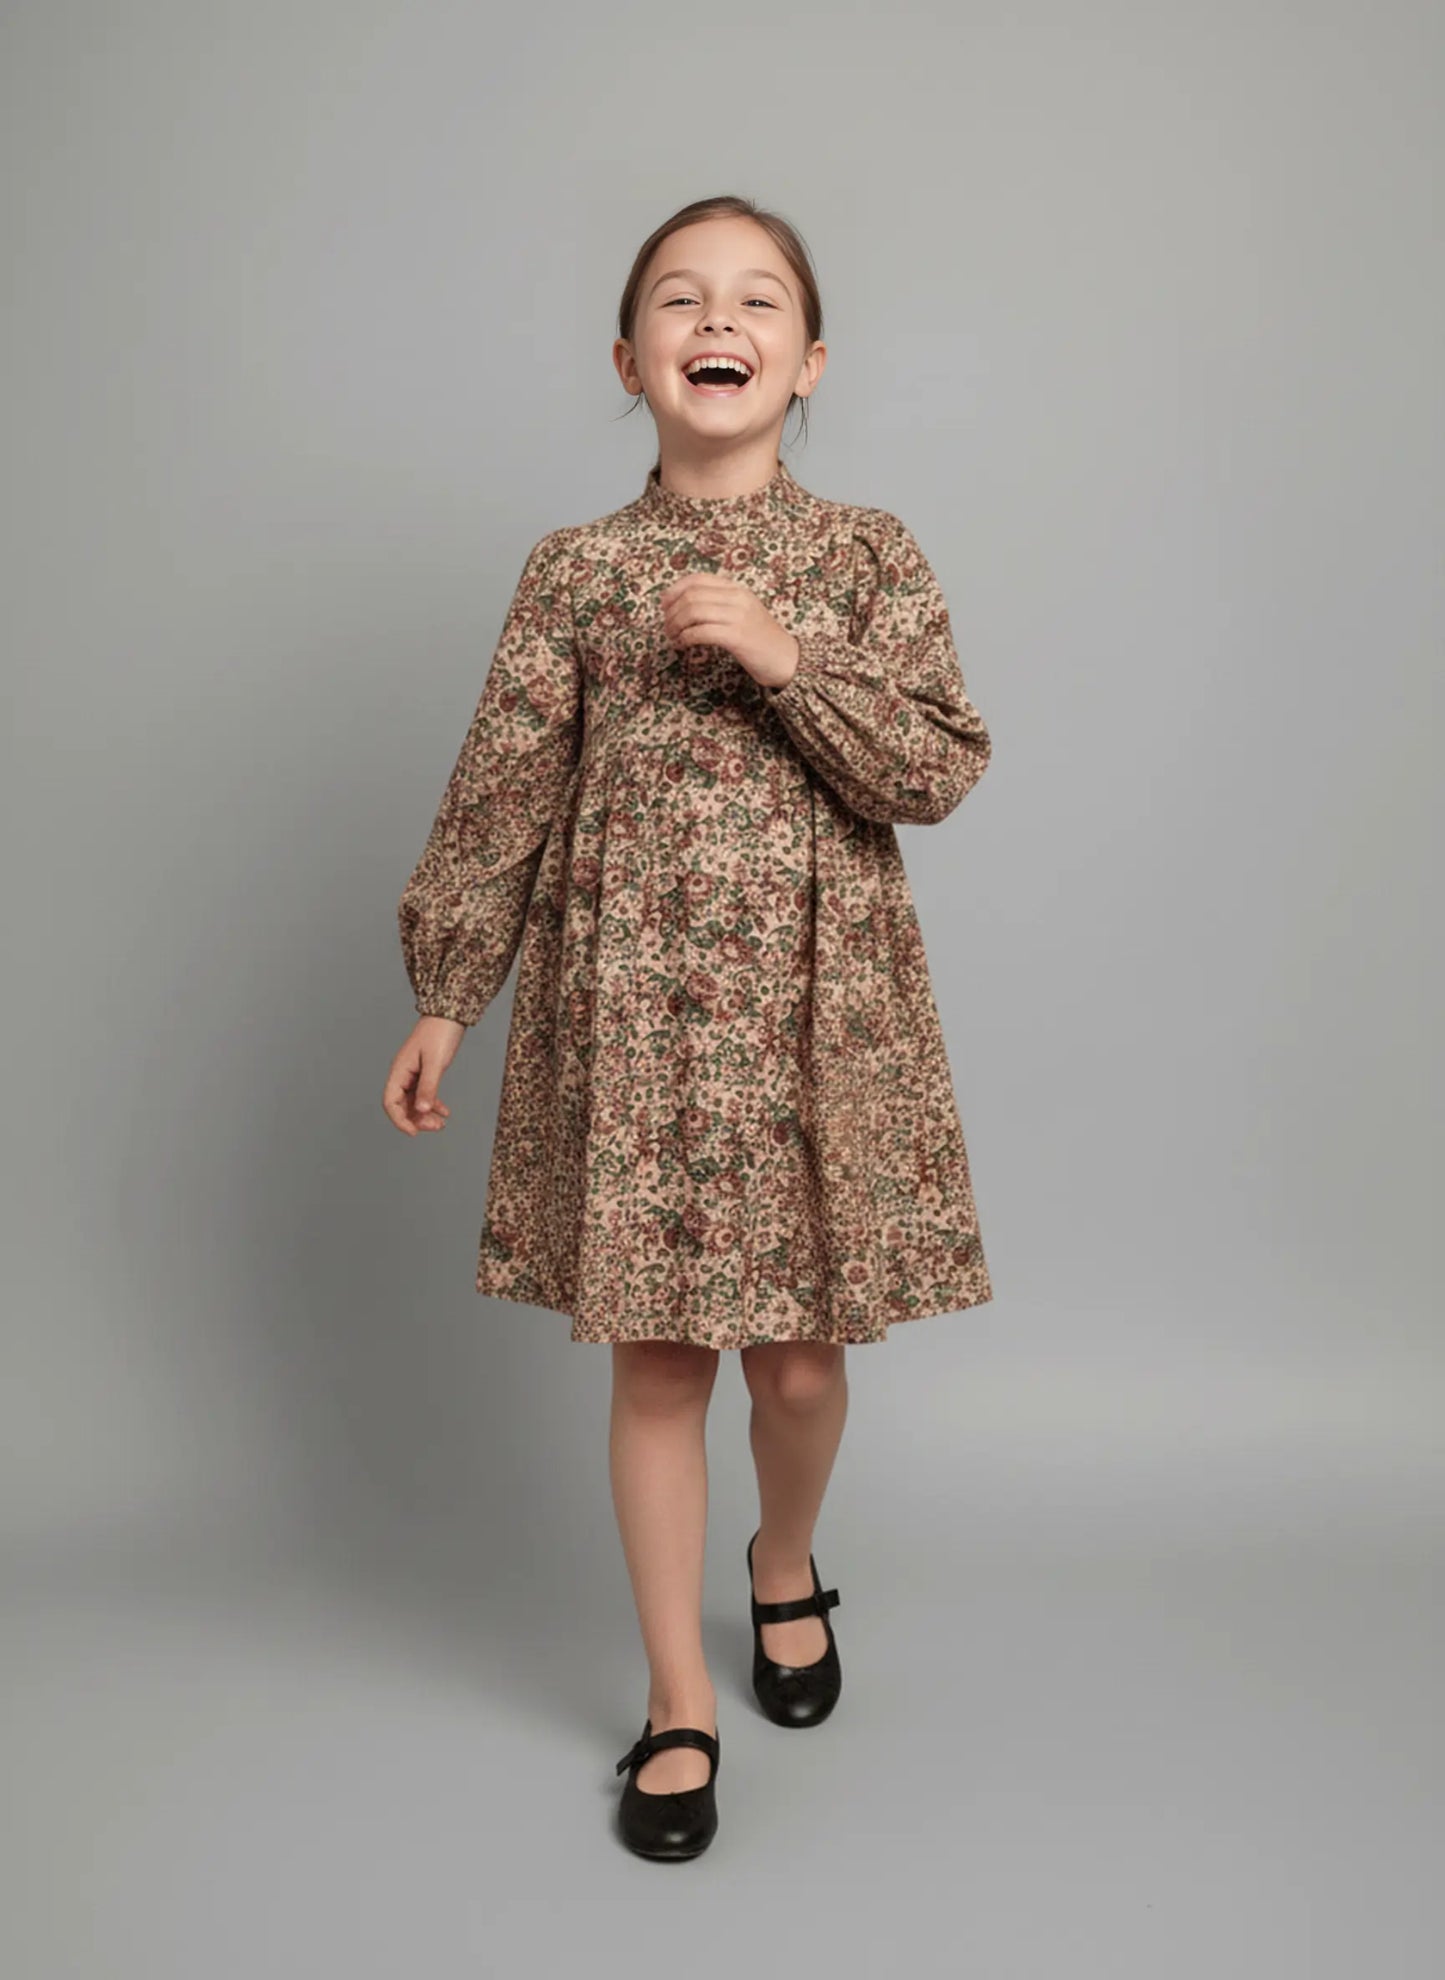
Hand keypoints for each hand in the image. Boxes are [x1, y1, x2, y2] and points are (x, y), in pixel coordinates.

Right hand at [382, 1016, 462, 1136]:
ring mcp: (414, 1073)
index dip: (399, 1120)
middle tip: (435, 1127)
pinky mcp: (425, 1072)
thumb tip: (422, 1110)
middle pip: (402, 1105)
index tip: (414, 1132)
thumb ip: (428, 1086)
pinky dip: (433, 1104)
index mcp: (399, 1070)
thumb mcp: (435, 1062)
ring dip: (425, 1115)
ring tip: (440, 1123)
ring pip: (414, 1101)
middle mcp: (403, 1074)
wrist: (450, 1014)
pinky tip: (444, 1112)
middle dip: (416, 1119)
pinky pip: (424, 1094)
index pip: (390, 1102)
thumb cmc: (440, 1032)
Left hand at [660, 572, 799, 689]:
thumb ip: (720, 604)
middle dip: (672, 612)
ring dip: (676, 625)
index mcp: (737, 589)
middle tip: (667, 627)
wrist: (788, 660)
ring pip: (694, 612)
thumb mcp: (743, 613)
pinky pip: (702, 632)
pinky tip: (683, 645)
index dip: (675, 590)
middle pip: (692, 596)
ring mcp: (738, 617)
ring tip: (673, 637)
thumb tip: (685, 605)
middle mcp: (738, 598)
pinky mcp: (737, 637)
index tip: (664, 604)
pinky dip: (686, 638)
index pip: (698, 579)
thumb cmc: (761, 640)